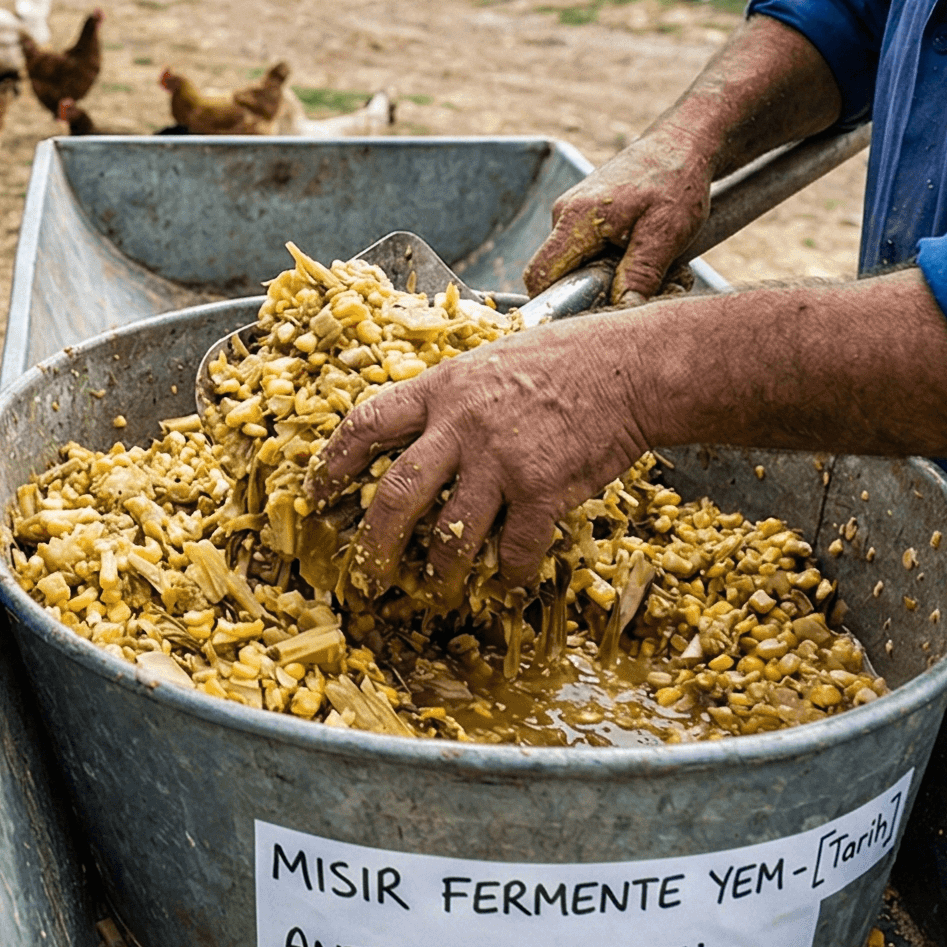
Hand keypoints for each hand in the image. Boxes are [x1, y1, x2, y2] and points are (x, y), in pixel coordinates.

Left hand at [306, 315, 656, 591]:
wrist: (629, 368)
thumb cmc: (565, 360)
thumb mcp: (489, 362)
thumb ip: (453, 398)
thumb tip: (423, 433)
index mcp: (441, 388)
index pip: (367, 423)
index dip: (334, 461)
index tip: (316, 490)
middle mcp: (461, 425)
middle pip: (397, 493)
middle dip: (374, 542)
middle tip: (367, 572)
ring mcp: (500, 460)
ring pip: (450, 533)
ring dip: (439, 570)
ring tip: (435, 585)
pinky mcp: (542, 490)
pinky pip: (514, 548)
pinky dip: (508, 572)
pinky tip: (507, 580)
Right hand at [524, 126, 717, 302]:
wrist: (683, 144)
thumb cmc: (675, 182)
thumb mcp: (665, 233)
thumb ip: (640, 274)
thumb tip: (624, 310)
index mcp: (575, 219)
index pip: (538, 275)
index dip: (554, 303)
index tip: (588, 316)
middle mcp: (565, 215)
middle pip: (559, 274)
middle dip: (597, 292)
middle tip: (643, 290)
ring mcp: (574, 214)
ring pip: (579, 264)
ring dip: (613, 276)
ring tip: (656, 266)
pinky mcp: (587, 215)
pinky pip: (590, 250)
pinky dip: (617, 260)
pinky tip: (648, 252)